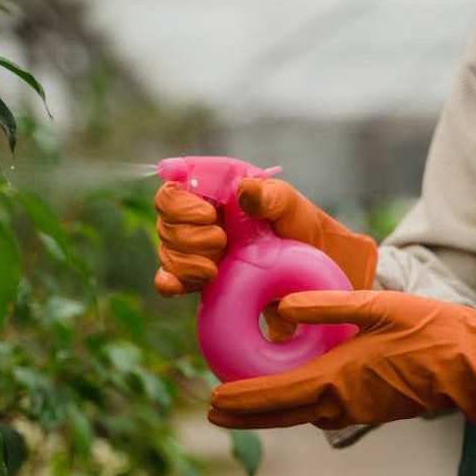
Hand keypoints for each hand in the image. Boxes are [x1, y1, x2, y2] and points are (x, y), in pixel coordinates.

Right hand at [153, 179, 377, 296]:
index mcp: (213, 190)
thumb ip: (268, 196)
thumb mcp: (290, 205)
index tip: (209, 215)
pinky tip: (175, 287)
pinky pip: (169, 278)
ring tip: (216, 268)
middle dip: (188, 236)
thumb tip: (244, 190)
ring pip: (166, 250)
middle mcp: (199, 216)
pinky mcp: (198, 276)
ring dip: (186, 262)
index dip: (180, 203)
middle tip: (221, 243)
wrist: (310, 271)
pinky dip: (170, 281)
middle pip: (165, 222)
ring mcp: (196, 248)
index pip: (173, 188)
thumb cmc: (300, 227)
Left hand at [208, 290, 475, 445]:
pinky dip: (299, 405)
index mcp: (338, 379)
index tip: (211, 402)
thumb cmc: (435, 332)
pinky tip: (294, 392)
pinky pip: (324, 411)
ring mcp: (358, 409)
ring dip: (271, 411)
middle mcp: (342, 402)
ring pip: (302, 415)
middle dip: (246, 414)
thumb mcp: (380, 308)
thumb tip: (284, 305)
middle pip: (281, 414)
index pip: (275, 395)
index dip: (240, 401)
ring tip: (244, 402)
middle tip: (214, 411)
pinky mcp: (373, 408)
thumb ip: (329, 306)